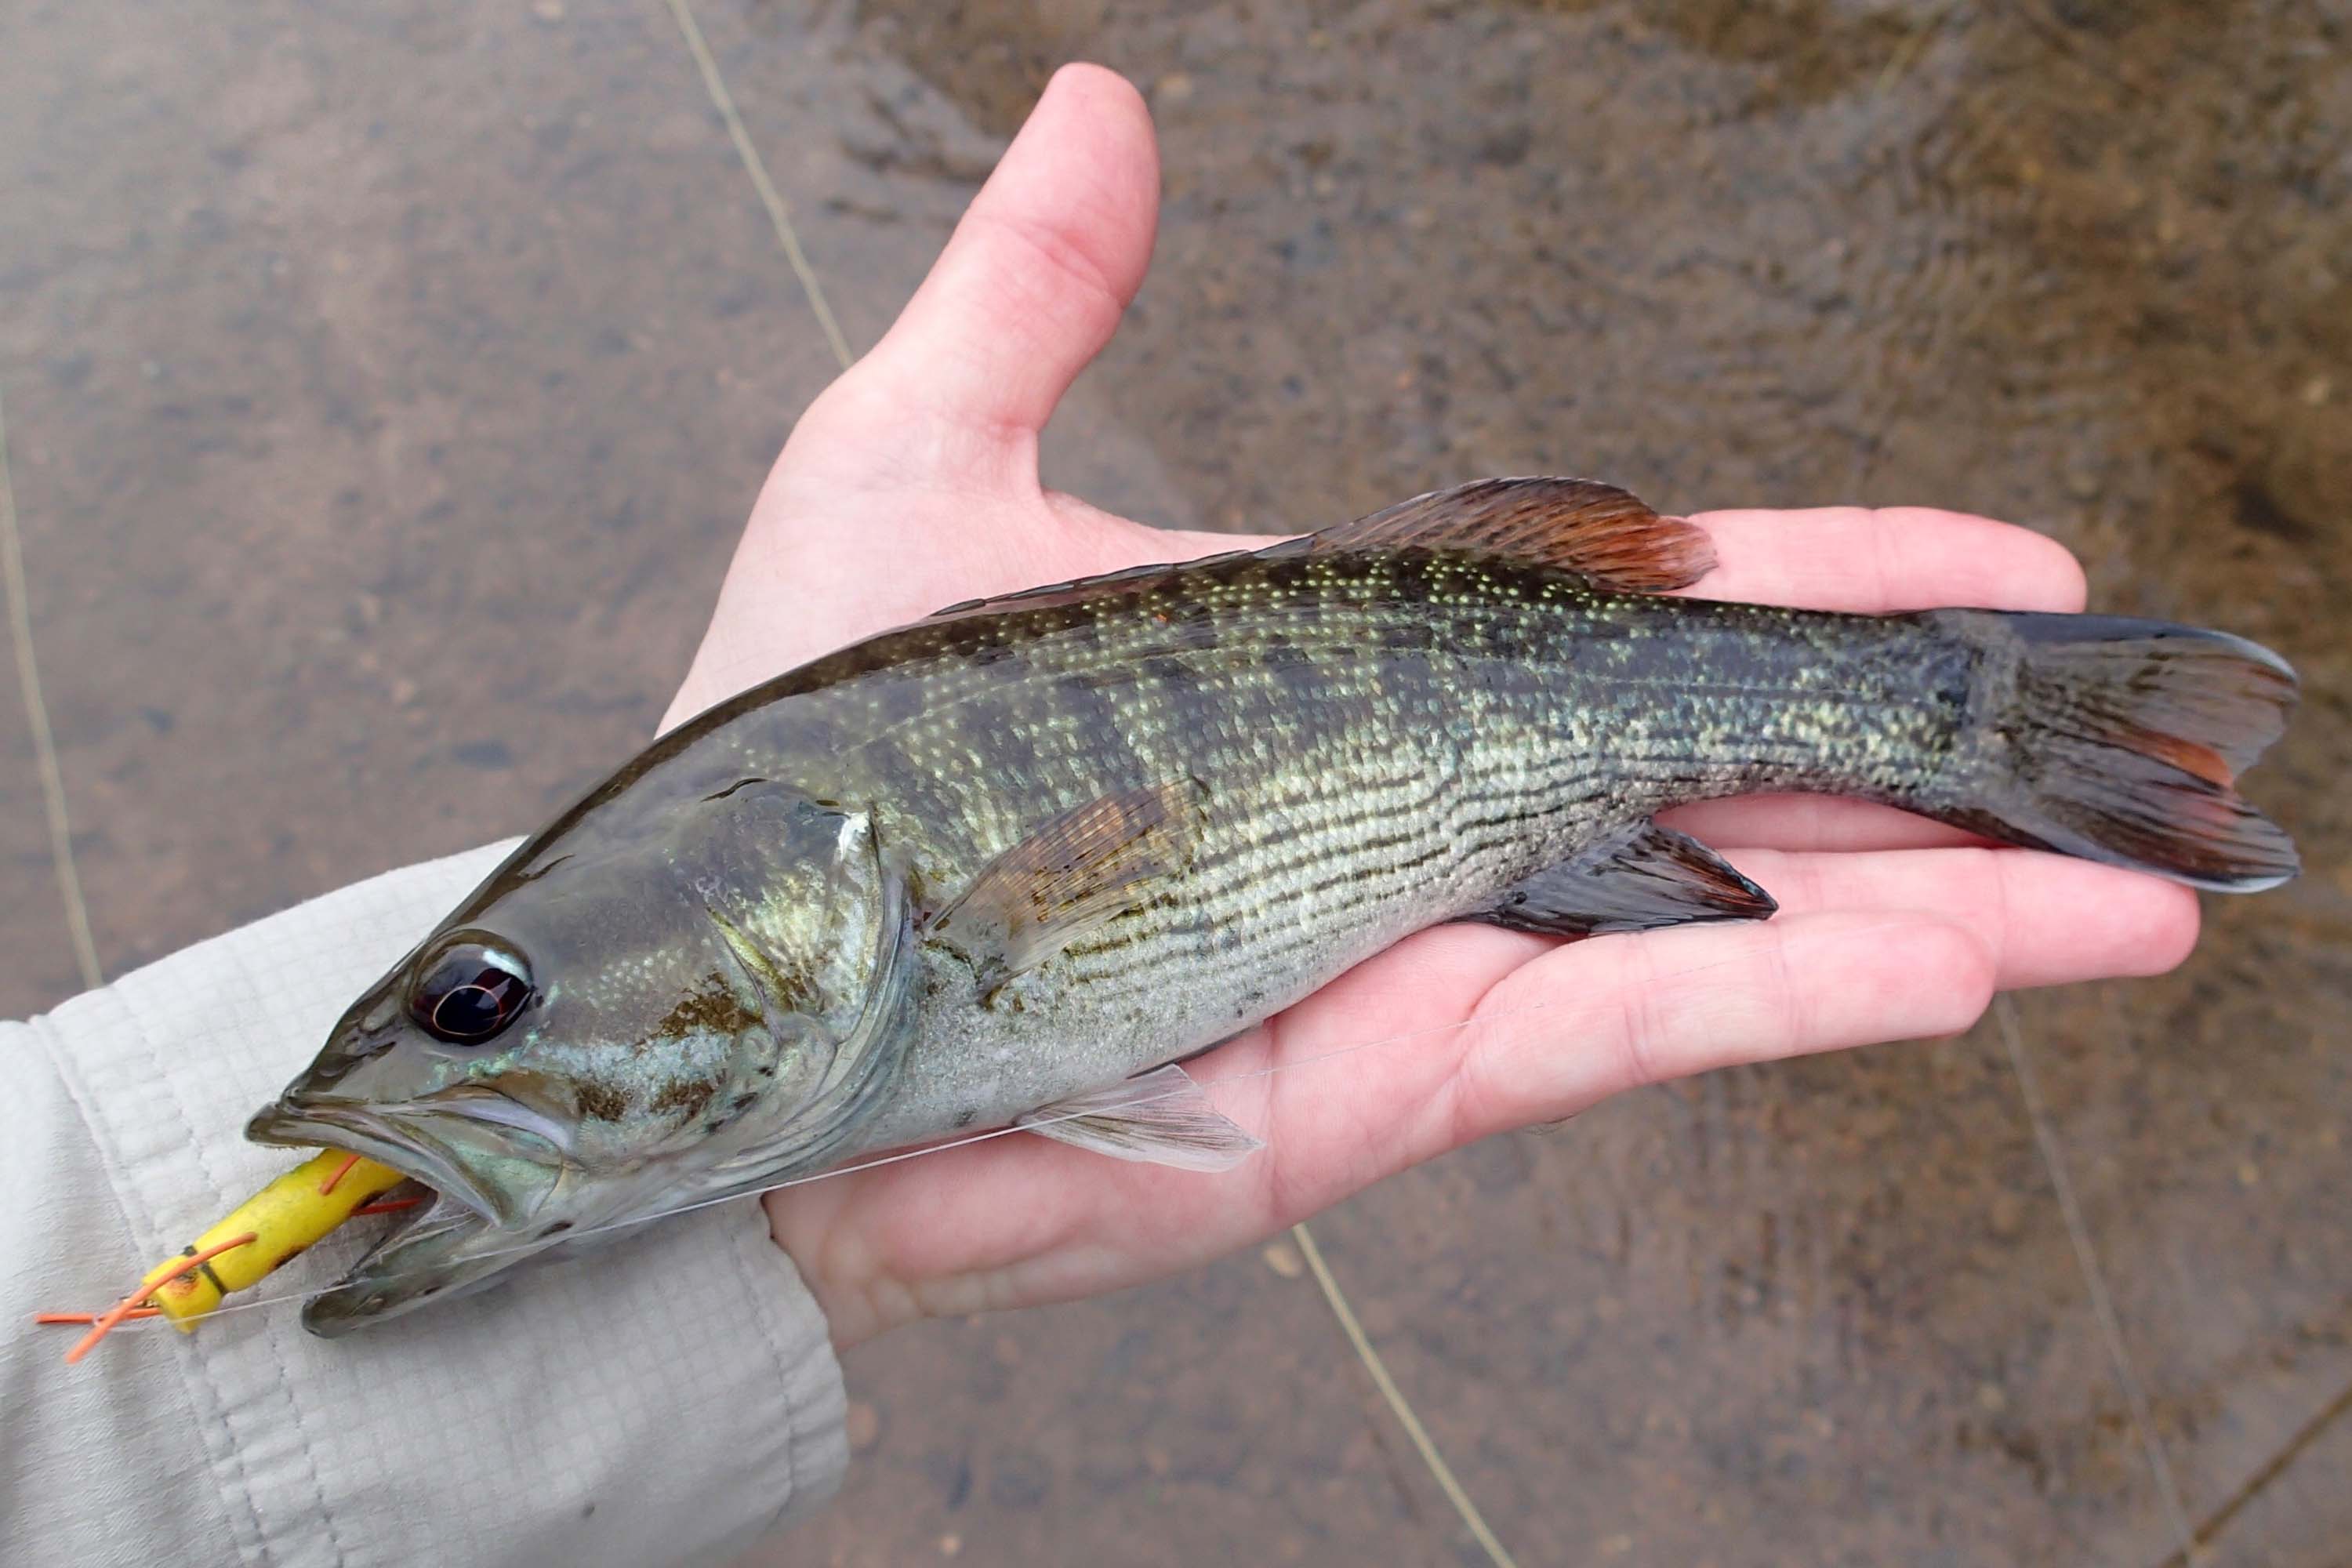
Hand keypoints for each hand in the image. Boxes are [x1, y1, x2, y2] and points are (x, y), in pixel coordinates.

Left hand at [668, 66, 2198, 1348]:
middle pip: (1728, 760)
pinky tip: (1966, 964)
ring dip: (1941, 898)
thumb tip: (1104, 101)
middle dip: (1928, 742)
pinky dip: (1800, 997)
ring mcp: (1426, 947)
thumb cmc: (821, 740)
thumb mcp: (917, 461)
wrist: (746, 996)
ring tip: (2136, 889)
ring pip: (1734, 908)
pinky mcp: (1396, 1078)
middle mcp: (1422, 809)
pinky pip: (1637, 1029)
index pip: (1632, 606)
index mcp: (1357, 665)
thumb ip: (1035, 297)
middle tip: (2122, 724)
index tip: (1983, 562)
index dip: (1814, 578)